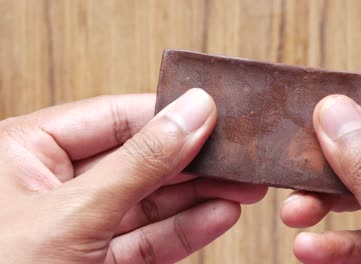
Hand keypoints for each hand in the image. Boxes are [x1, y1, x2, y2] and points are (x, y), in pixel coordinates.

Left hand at [0, 88, 266, 263]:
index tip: (213, 113)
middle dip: (193, 162)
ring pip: (150, 202)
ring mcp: (78, 225)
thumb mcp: (73, 213)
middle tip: (237, 157)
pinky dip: (184, 230)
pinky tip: (218, 215)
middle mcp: (54, 184)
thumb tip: (192, 114)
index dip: (167, 114)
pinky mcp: (96, 261)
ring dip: (198, 197)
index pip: (114, 117)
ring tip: (240, 187)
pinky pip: (147, 239)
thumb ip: (140, 162)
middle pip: (139, 160)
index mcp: (28, 151)